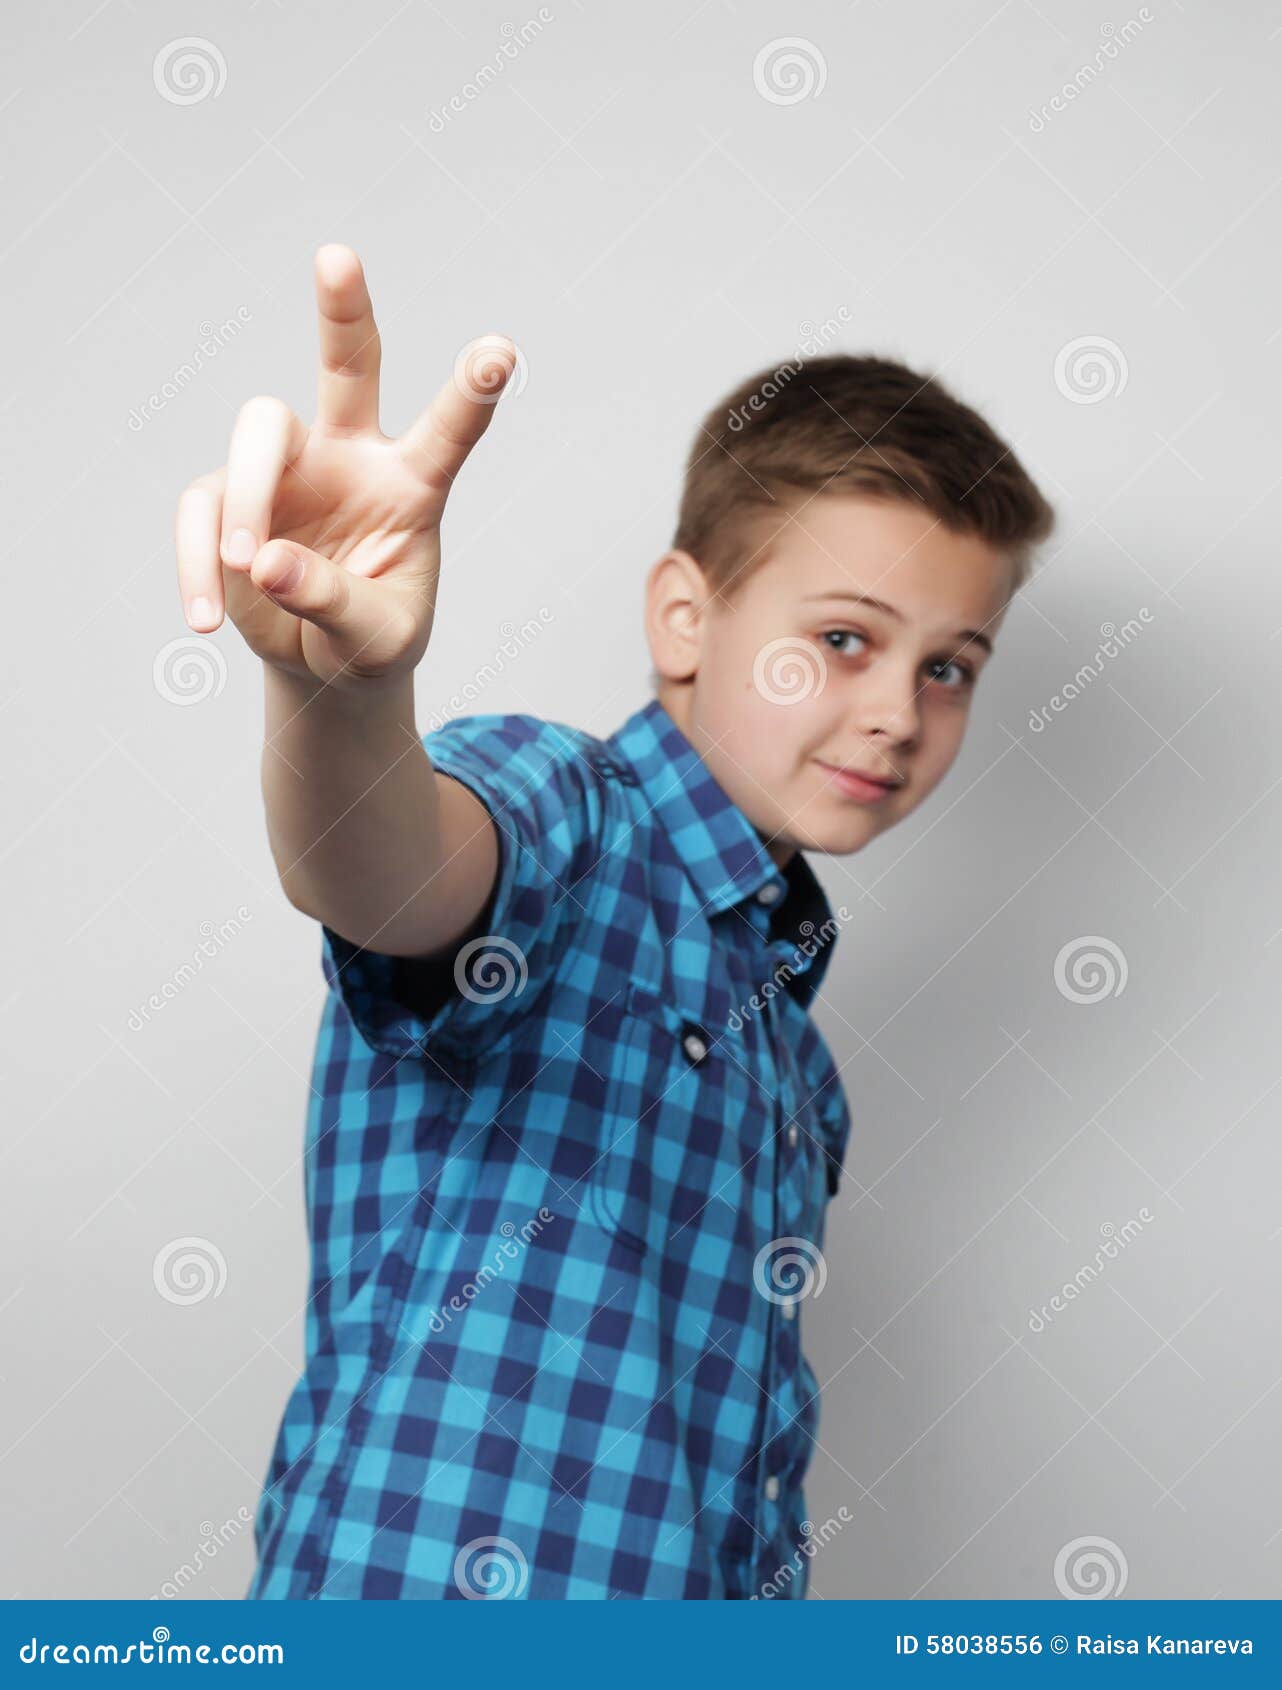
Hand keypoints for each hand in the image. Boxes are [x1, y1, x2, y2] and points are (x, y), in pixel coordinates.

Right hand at [174, 244, 516, 688]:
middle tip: (338, 256)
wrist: (322, 662)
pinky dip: (196, 561)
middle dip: (343, 312)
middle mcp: (352, 458)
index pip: (448, 433)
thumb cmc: (370, 640)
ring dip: (249, 501)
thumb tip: (264, 561)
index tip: (503, 350)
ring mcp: (289, 469)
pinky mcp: (230, 496)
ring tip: (250, 570)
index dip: (472, 392)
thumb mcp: (377, 640)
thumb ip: (333, 601)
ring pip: (259, 433)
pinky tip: (204, 618)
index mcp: (413, 487)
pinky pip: (202, 507)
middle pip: (346, 366)